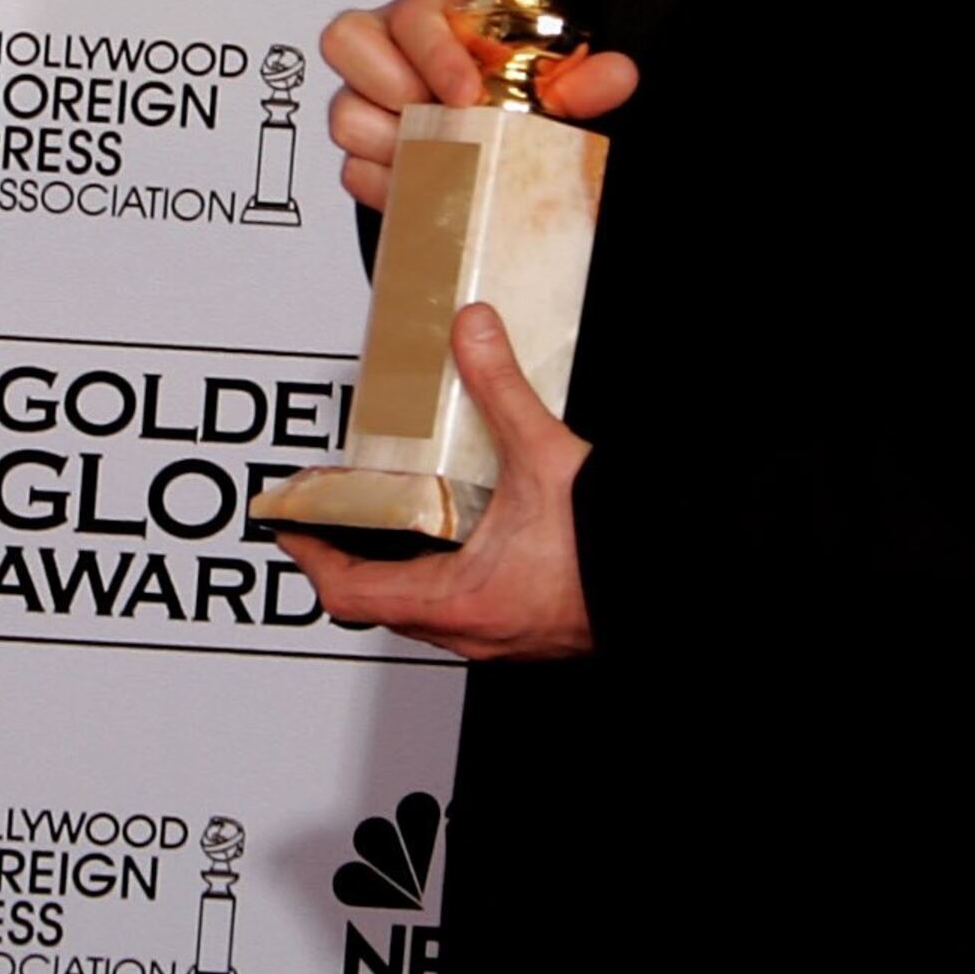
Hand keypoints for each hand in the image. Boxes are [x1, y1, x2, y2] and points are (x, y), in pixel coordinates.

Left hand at [275, 307, 594, 662]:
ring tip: (391, 522)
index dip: (312, 556)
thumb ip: (501, 389)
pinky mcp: (532, 632)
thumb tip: (474, 336)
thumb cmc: (618, 555)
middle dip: (349, 558)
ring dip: (399, 569)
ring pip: (423, 612)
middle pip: (379, 606)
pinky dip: (444, 575)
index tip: (291, 526)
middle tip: (333, 516)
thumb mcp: (545, 458)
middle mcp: (475, 631)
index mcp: (460, 600)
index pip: (350, 592)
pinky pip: (466, 611)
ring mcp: (504, 638)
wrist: (683, 590)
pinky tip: (464, 538)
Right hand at [318, 0, 636, 210]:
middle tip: (438, 120)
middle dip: (392, 90)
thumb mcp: (551, 83)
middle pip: (347, 40)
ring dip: (391, 144)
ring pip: (343, 111)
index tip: (466, 93)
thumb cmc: (513, 87)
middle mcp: (389, 43)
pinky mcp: (360, 146)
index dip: (434, 52)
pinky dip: (386, 186)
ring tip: (436, 160)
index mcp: (436, 9)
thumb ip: (581, 79)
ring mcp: (367, 95)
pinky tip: (421, 190)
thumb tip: (617, 75)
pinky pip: (350, 166)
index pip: (414, 9)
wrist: (500, 139)